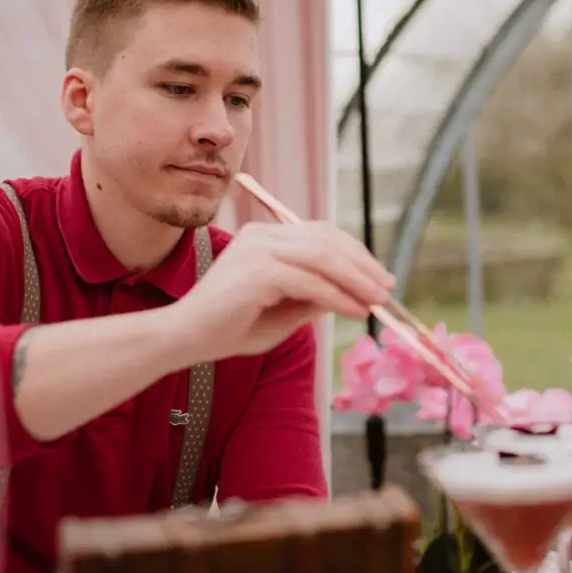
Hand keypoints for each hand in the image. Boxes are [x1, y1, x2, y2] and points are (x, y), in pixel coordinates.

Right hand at [170, 221, 394, 360]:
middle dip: (362, 265)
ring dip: (356, 280)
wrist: (184, 338)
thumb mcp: (282, 312)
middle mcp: (262, 236)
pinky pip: (310, 282)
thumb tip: (354, 294)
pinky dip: (338, 296)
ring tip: (377, 302)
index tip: (379, 276)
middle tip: (387, 288)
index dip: (355, 253)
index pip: (320, 234)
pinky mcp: (258, 270)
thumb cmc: (228, 328)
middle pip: (326, 241)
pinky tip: (355, 310)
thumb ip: (312, 298)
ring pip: (323, 258)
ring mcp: (259, 249)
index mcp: (265, 238)